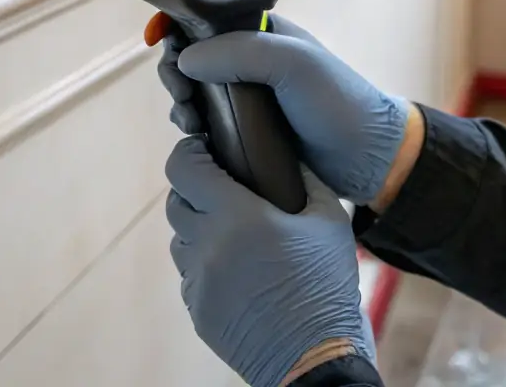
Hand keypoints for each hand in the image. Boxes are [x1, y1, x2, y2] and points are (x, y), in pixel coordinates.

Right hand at [152, 13, 412, 206]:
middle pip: (194, 56)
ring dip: (182, 103)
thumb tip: (186, 58)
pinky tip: (199, 138)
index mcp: (262, 32)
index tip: (157, 41)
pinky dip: (196, 129)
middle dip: (176, 72)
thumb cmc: (337, 101)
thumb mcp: (293, 64)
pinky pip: (209, 124)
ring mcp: (249, 97)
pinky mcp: (247, 132)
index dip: (177, 23)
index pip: (206, 17)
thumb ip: (240, 53)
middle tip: (181, 95)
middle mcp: (251, 60)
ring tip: (191, 120)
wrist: (368, 158)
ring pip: (196, 93)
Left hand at [165, 135, 373, 386]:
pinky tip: (236, 268)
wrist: (315, 357)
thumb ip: (306, 181)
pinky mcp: (198, 310)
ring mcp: (198, 282)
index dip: (188, 152)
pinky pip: (189, 275)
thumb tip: (289, 158)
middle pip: (175, 203)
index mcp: (235, 216)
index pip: (184, 168)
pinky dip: (204, 264)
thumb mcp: (329, 220)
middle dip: (194, 189)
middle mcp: (207, 246)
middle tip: (222, 188)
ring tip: (232, 233)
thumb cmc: (325, 285)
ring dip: (198, 229)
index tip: (203, 148)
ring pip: (180, 241)